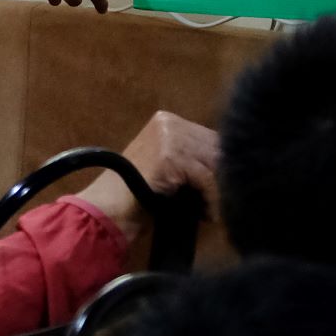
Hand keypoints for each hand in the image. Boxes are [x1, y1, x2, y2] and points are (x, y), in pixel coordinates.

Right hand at [78, 111, 217, 242]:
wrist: (108, 210)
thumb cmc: (137, 194)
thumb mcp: (165, 165)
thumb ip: (189, 157)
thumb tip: (226, 165)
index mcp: (166, 120)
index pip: (209, 137)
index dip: (221, 164)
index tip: (226, 187)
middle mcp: (169, 122)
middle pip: (215, 146)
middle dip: (222, 176)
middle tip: (225, 201)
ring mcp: (169, 137)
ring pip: (214, 162)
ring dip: (219, 190)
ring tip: (216, 210)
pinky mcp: (171, 157)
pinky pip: (206, 178)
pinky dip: (212, 199)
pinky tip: (211, 215)